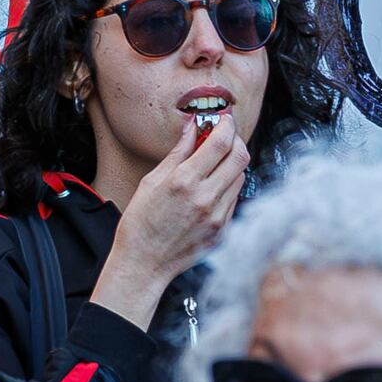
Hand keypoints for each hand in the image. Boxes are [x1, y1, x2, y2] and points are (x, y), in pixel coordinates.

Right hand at [88, 115, 246, 324]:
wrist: (144, 263)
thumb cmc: (141, 223)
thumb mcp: (152, 180)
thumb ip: (178, 152)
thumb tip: (193, 127)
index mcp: (184, 182)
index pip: (220, 143)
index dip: (226, 125)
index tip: (224, 118)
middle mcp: (206, 198)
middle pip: (239, 156)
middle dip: (235, 140)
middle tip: (224, 136)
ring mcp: (218, 216)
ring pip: (241, 177)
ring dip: (232, 164)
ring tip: (214, 163)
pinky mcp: (223, 230)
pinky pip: (235, 199)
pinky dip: (228, 186)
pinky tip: (211, 187)